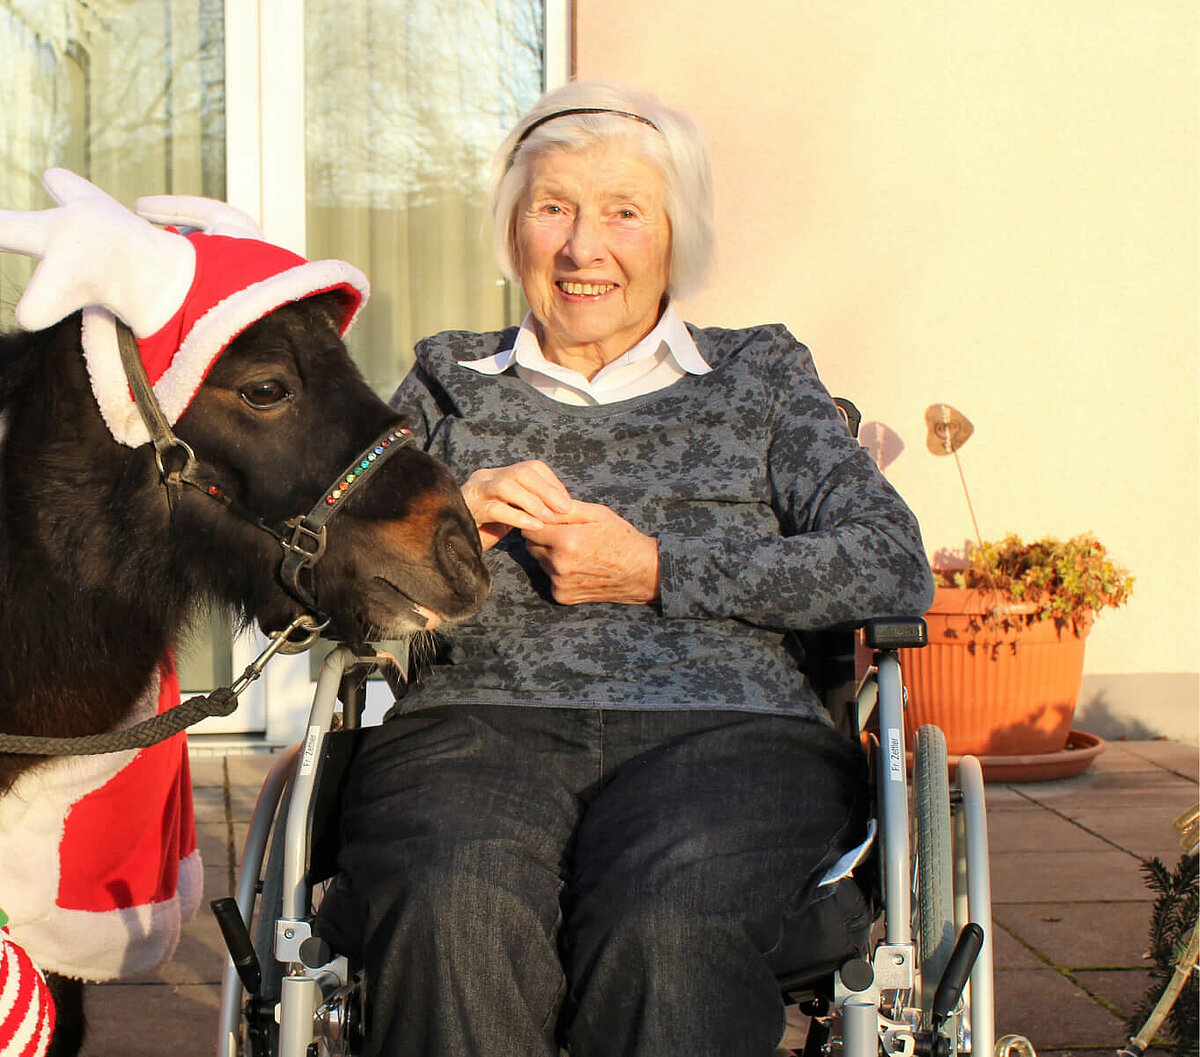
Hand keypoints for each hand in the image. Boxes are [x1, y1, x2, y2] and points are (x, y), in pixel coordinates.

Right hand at [460, 460, 572, 549]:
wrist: (452, 547)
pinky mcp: (467, 511)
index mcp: (497, 475)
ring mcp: (473, 493)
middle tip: (564, 509)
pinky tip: (534, 527)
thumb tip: (563, 506)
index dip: (552, 483)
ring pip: (506, 486)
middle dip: (546, 490)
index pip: (530, 467)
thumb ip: (530, 506)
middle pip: (521, 472)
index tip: (567, 503)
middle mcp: (484, 478)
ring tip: (549, 518)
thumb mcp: (511, 514)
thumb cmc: (486, 531)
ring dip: (533, 502)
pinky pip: (495, 509)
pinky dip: (518, 517)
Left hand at [522, 502, 659, 604]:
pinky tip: (579, 567)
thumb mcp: (597, 514)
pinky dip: (558, 572)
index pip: (529, 527)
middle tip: (567, 535)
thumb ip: (565, 508)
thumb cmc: (621, 538)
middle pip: (531, 545)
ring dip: (550, 555)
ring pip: (540, 562)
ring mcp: (560, 583)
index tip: (550, 520)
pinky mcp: (563, 596)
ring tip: (577, 552)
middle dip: (543, 538)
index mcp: (566, 540)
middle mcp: (559, 564)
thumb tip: (538, 504)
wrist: (642, 573)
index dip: (538, 522)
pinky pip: (550, 578)